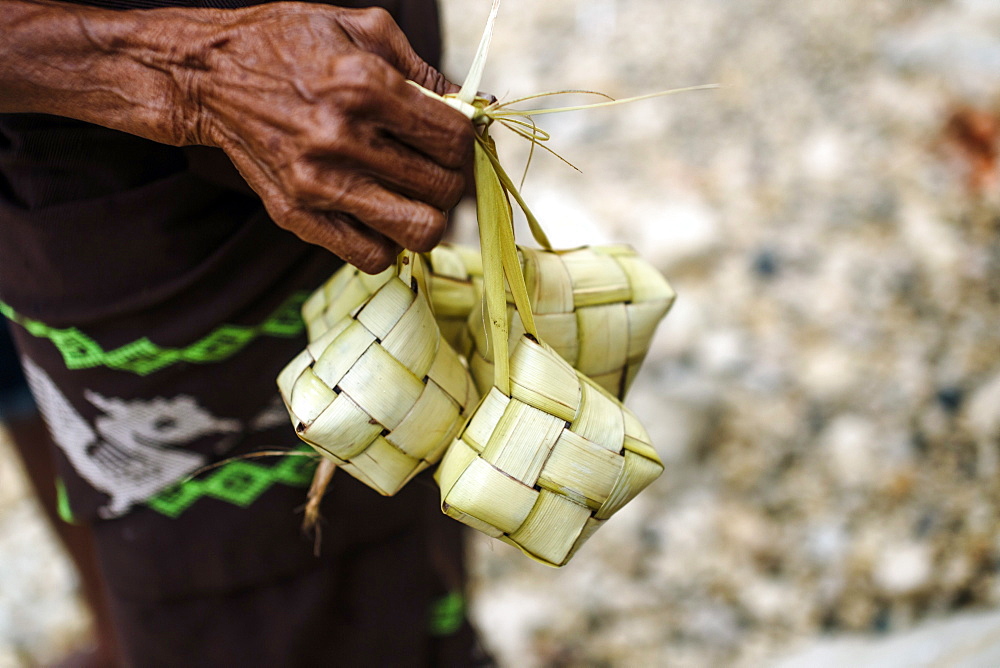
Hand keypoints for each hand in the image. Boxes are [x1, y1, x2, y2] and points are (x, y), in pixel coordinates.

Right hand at [180, 4, 473, 271]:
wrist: (209, 75)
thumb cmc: (291, 44)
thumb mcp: (362, 28)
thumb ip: (425, 69)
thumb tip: (477, 109)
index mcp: (363, 85)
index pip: (454, 139)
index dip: (468, 143)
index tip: (455, 139)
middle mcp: (342, 139)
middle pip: (443, 188)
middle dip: (452, 178)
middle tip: (435, 167)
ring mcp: (318, 184)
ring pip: (419, 231)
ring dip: (428, 216)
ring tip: (414, 196)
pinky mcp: (297, 216)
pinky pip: (373, 257)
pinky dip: (389, 243)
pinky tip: (380, 215)